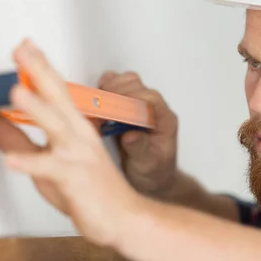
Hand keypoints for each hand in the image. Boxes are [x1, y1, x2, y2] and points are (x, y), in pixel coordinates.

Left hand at [0, 39, 141, 247]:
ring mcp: (77, 156)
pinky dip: (30, 163)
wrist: (123, 217)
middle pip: (58, 97)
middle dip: (39, 71)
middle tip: (23, 50)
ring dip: (37, 109)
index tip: (26, 46)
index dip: (40, 68)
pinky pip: (50, 170)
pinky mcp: (74, 179)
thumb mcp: (46, 164)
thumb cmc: (90, 190)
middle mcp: (78, 136)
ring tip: (17, 92)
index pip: (56, 91)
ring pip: (56, 127)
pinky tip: (12, 160)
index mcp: (75, 128)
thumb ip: (19, 142)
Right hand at [98, 71, 177, 196]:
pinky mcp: (126, 104)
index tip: (113, 108)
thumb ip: (140, 150)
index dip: (131, 99)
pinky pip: (116, 86)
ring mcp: (140, 103)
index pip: (152, 99)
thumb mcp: (148, 166)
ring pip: (126, 81)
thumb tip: (130, 135)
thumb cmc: (153, 173)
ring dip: (109, 88)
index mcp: (164, 120)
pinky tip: (96, 104)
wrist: (150, 178)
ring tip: (96, 106)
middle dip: (115, 93)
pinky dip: (104, 89)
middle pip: (136, 85)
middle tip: (98, 110)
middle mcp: (154, 108)